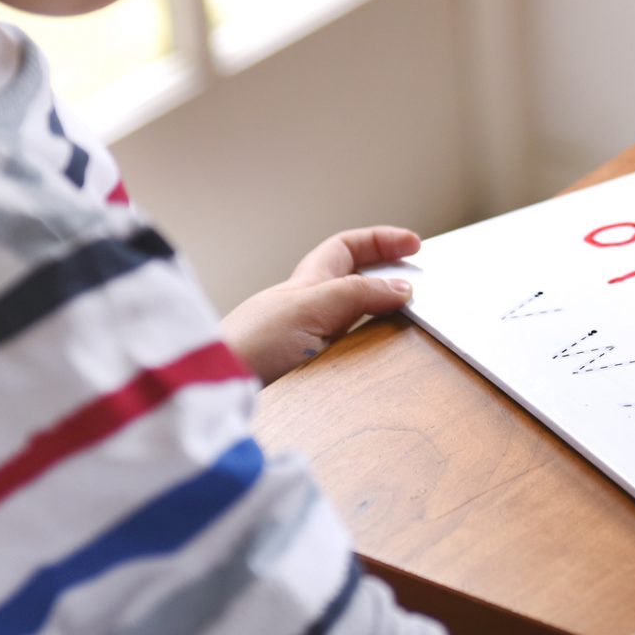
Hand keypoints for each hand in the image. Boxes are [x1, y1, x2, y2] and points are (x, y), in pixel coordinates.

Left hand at [219, 226, 420, 385]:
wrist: (212, 393)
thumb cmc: (246, 346)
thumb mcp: (310, 308)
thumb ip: (356, 295)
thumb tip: (401, 287)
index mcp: (306, 284)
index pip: (348, 248)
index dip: (381, 241)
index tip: (414, 244)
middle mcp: (308, 311)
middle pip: (357, 284)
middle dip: (390, 280)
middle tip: (422, 287)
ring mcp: (308, 344)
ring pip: (357, 321)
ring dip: (385, 321)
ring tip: (412, 326)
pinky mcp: (309, 377)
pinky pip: (352, 357)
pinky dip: (374, 355)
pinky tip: (385, 364)